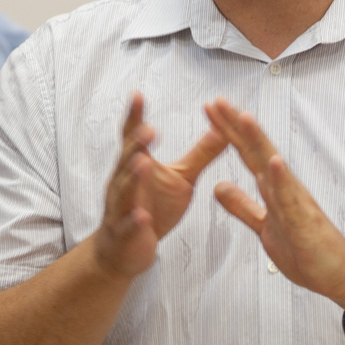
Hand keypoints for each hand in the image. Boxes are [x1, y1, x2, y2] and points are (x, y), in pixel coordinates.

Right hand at [94, 94, 227, 279]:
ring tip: (142, 163)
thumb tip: (222, 128)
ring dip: (133, 177)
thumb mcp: (181, 179)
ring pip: (125, 190)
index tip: (138, 94)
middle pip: (128, 159)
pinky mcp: (126, 233)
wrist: (125, 250)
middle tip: (149, 129)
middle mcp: (124, 183)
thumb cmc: (153, 209)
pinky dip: (135, 221)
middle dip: (137, 144)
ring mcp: (122, 208)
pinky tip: (142, 217)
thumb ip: (200, 154)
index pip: (134, 137)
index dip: (135, 117)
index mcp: (137, 165)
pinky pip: (130, 226)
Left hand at [205, 98, 344, 311]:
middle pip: (257, 151)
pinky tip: (274, 162)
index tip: (211, 110)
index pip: (247, 154)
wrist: (337, 275)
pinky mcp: (304, 221)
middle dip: (237, 126)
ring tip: (244, 118)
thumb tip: (219, 187)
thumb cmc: (306, 252)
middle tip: (218, 102)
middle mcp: (286, 189)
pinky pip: (291, 200)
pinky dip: (282, 180)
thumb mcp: (263, 227)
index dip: (228, 132)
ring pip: (274, 167)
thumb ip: (242, 206)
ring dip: (259, 142)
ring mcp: (296, 203)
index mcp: (274, 190)